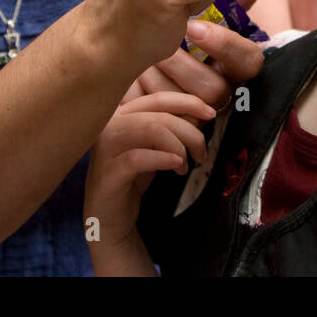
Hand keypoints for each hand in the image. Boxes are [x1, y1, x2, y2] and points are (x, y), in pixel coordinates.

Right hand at [84, 90, 216, 251]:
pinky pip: (138, 158)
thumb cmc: (134, 178)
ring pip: (150, 130)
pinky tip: (176, 165)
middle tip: (201, 153)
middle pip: (159, 114)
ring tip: (185, 166)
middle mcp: (109, 124)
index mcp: (121, 113)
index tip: (211, 114)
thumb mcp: (156, 147)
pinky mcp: (108, 173)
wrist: (111, 217)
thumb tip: (197, 111)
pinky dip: (162, 159)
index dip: (188, 102)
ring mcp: (106, 148)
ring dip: (178, 146)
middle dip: (189, 132)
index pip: (159, 99)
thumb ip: (172, 126)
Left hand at [121, 0, 267, 107]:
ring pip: (183, 101)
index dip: (225, 45)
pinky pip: (158, 114)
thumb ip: (228, 2)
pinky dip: (141, 90)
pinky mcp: (171, 130)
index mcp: (237, 68)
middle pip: (214, 88)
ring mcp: (197, 117)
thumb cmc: (182, 43)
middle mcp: (223, 95)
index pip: (249, 61)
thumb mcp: (203, 20)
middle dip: (182, 64)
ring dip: (158, 73)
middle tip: (158, 44)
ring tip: (139, 52)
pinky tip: (131, 72)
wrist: (135, 72)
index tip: (194, 27)